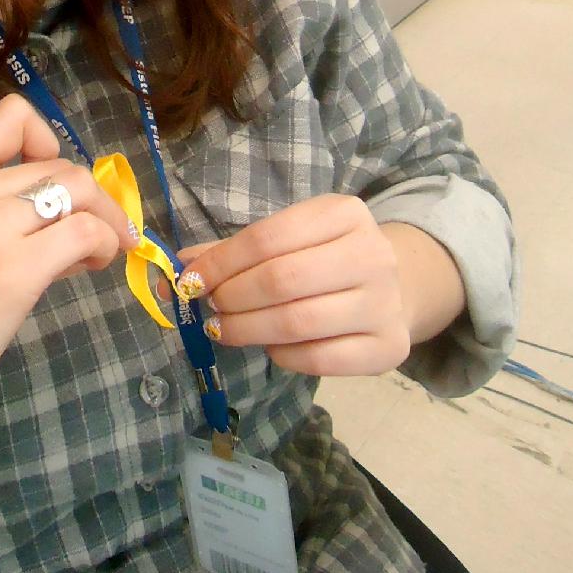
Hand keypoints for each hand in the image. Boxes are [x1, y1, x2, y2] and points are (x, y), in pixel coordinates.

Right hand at [0, 94, 134, 436]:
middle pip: (62, 166)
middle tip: (89, 239)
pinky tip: (93, 265)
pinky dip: (104, 244)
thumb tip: (70, 213)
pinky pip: (84, 233)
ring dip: (104, 219)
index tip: (51, 177)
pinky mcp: (16, 272)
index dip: (47, 139)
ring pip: (80, 190)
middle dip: (92, 199)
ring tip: (94, 254)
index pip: (11, 116)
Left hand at [176, 195, 411, 376]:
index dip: (221, 262)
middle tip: (212, 307)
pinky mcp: (389, 346)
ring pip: (299, 322)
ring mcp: (385, 302)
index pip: (268, 238)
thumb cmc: (324, 257)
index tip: (192, 280)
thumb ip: (234, 251)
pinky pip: (319, 359)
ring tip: (226, 328)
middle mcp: (373, 254)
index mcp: (344, 213)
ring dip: (248, 329)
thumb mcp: (288, 238)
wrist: (394, 287)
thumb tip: (178, 269)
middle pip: (282, 280)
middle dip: (233, 297)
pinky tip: (269, 346)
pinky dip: (282, 355)